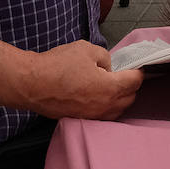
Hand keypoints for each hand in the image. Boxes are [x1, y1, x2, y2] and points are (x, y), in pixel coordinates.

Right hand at [14, 41, 141, 119]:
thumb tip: (108, 67)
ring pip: (116, 111)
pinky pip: (101, 116)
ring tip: (112, 85)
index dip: (138, 71)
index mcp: (110, 88)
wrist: (30, 84)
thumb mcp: (87, 49)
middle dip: (131, 86)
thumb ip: (105, 57)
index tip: (137, 66)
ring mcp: (91, 116)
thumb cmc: (57, 66)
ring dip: (119, 99)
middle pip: (129, 98)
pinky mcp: (79, 119)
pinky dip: (105, 107)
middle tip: (125, 74)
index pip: (135, 81)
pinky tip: (97, 96)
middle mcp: (104, 106)